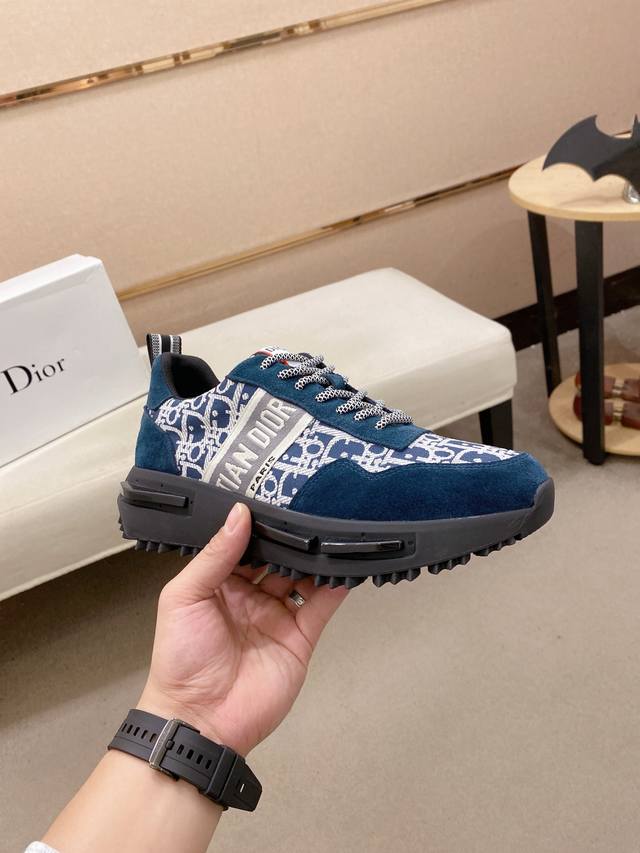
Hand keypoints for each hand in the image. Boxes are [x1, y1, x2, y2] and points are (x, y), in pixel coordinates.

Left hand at [139, 503, 347, 754]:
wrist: (200, 720)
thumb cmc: (181, 657)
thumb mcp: (184, 597)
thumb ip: (214, 556)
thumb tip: (239, 513)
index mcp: (220, 582)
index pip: (244, 544)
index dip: (258, 522)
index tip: (278, 494)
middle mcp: (251, 595)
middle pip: (278, 557)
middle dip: (292, 535)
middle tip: (312, 505)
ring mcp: (277, 615)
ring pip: (303, 577)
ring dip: (316, 556)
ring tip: (333, 527)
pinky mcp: (300, 637)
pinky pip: (321, 606)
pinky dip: (335, 585)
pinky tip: (345, 564)